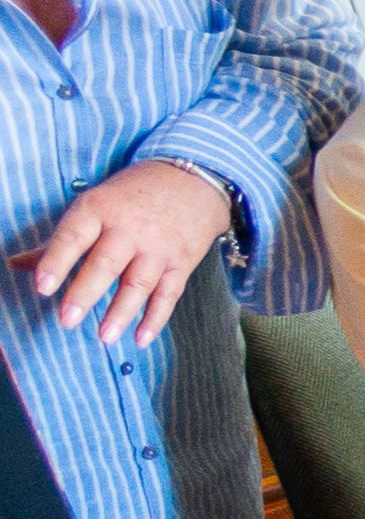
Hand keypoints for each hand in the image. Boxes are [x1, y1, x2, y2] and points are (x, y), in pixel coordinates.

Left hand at [9, 159, 230, 345]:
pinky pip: (168, 294)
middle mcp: (130, 228)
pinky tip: (140, 338)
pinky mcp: (182, 262)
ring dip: (121, 312)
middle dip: (85, 293)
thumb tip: (16, 264)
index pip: (73, 238)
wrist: (193, 180)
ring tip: (104, 337)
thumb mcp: (93, 205)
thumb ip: (60, 241)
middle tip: (67, 320)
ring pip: (138, 284)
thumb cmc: (132, 196)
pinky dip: (155, 318)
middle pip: (106, 264)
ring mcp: (158, 247)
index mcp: (100, 209)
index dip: (56, 262)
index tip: (42, 286)